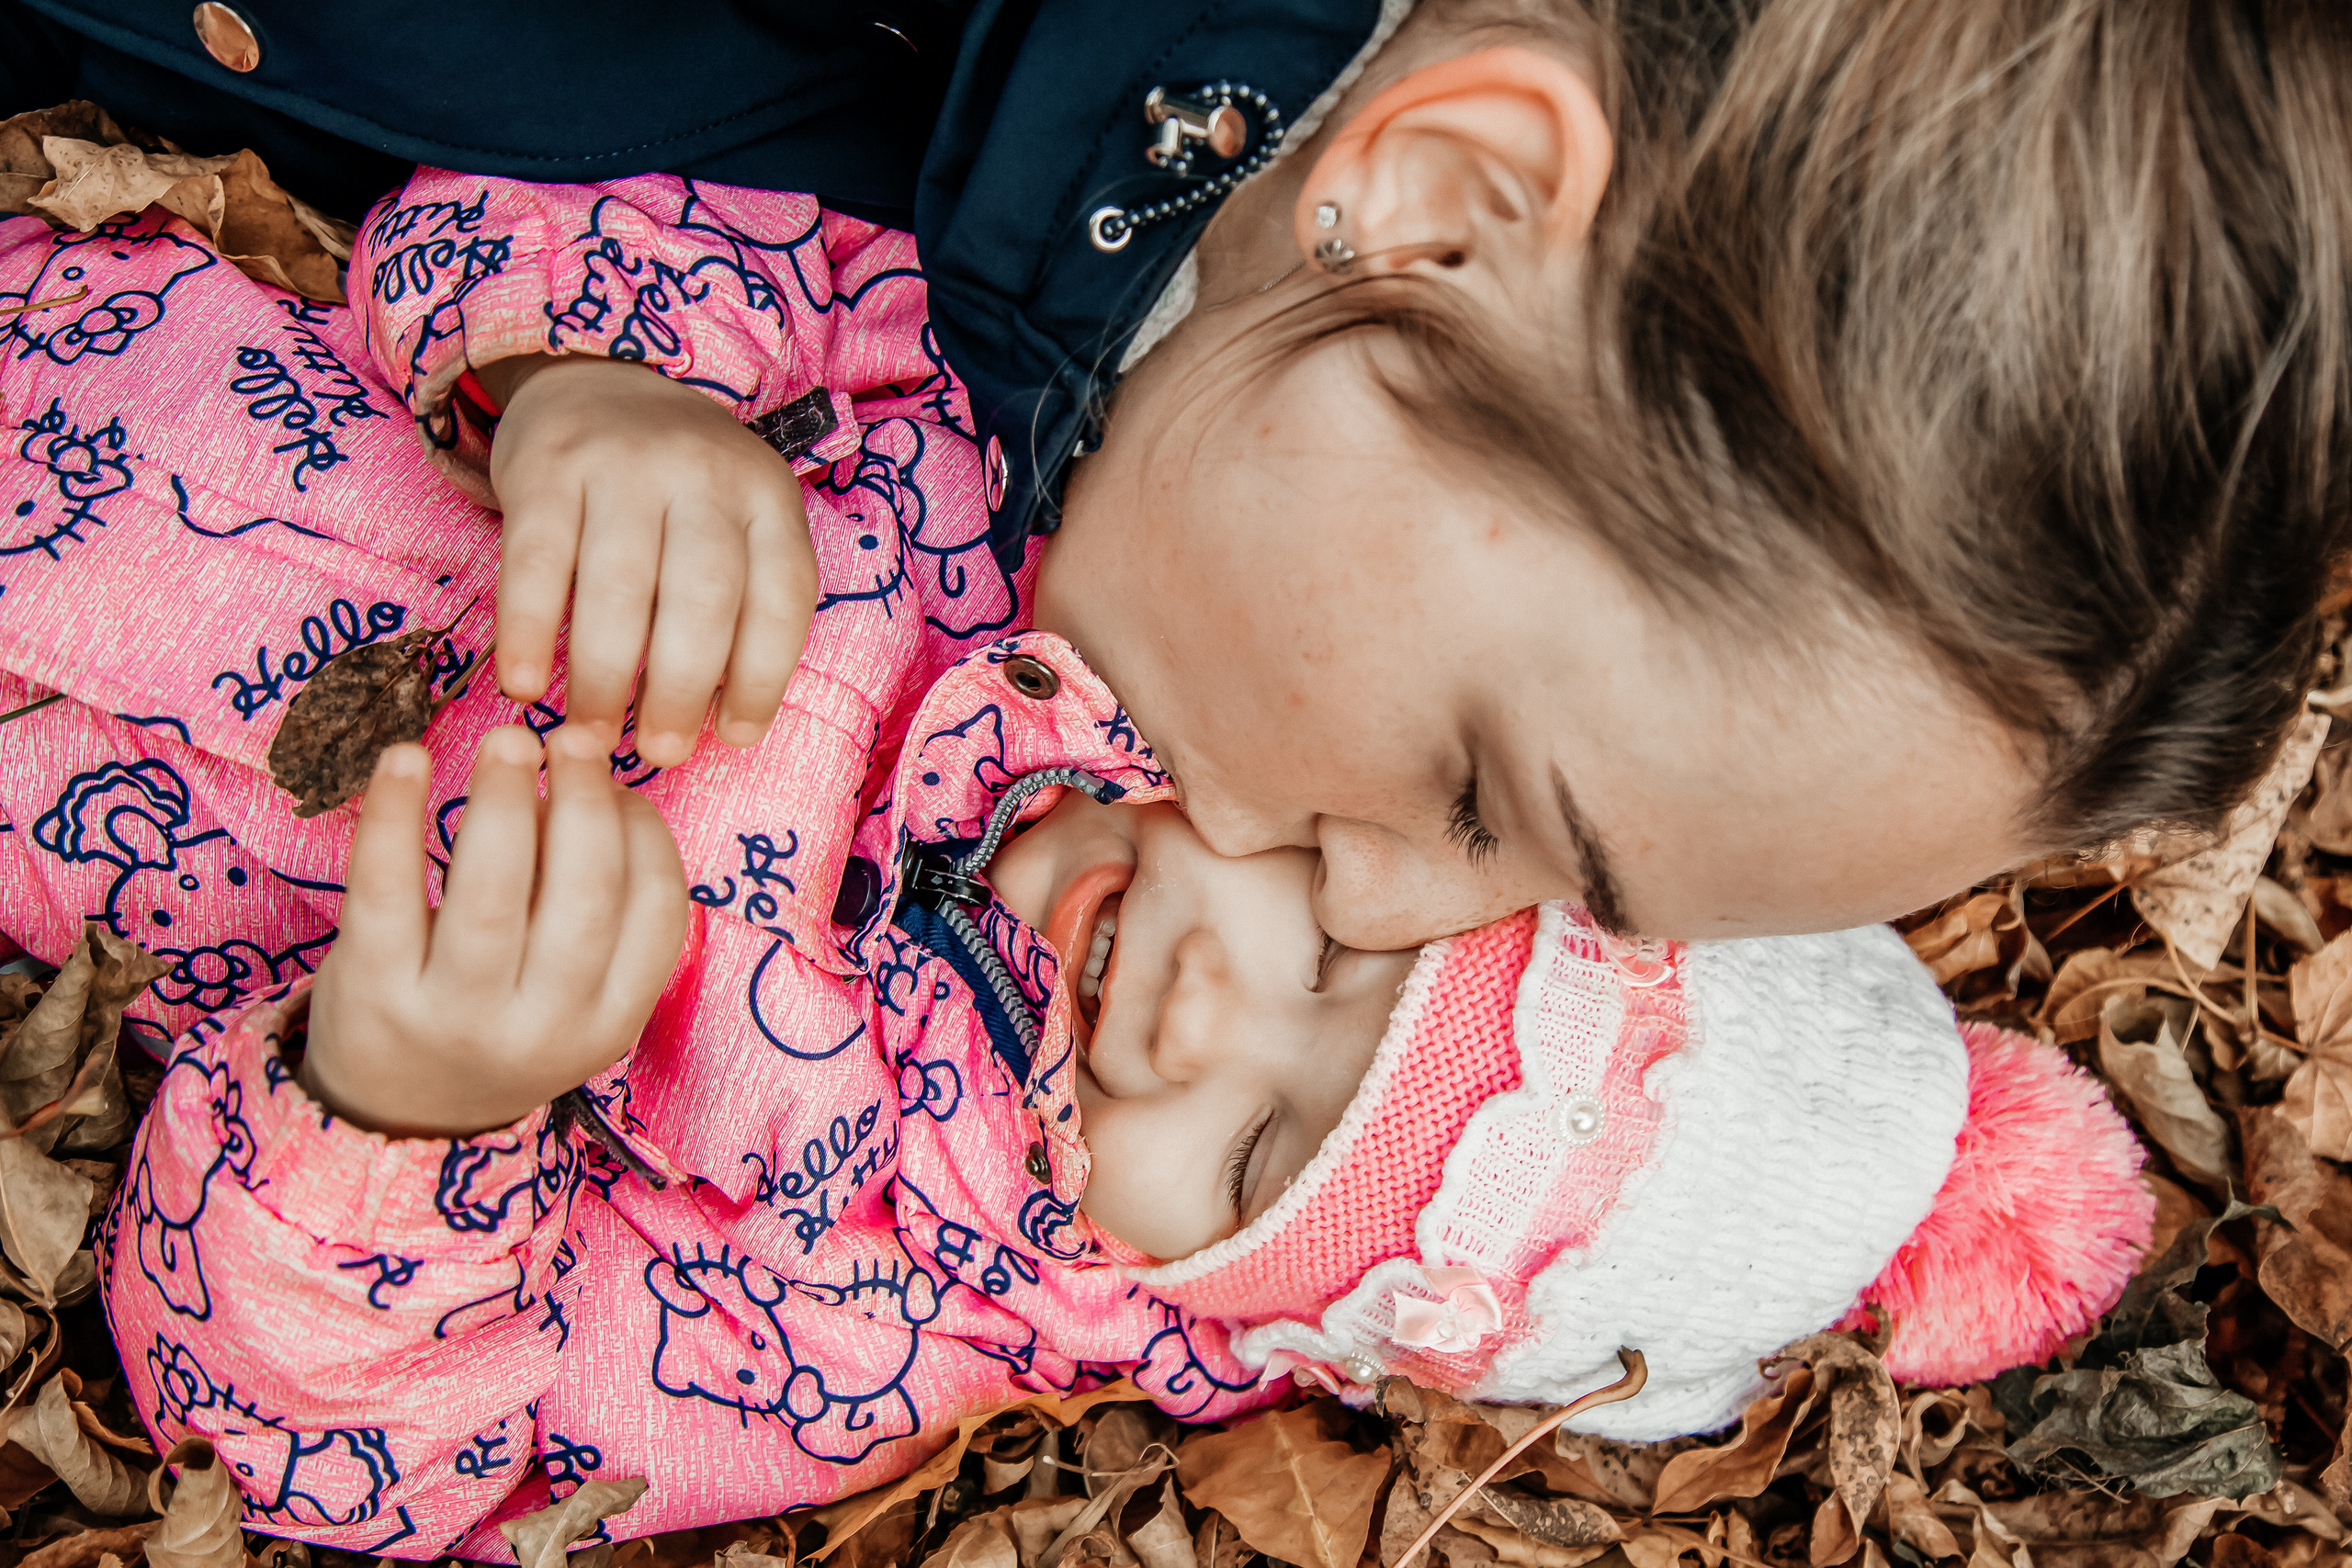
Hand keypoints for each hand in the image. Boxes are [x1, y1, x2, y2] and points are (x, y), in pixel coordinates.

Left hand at [302, 725, 690, 1136]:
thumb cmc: (501, 1024)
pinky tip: (405, 759)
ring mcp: (455, 1015)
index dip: (643, 830)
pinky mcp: (374, 994)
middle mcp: (542, 1027)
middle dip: (584, 801)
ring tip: (510, 741)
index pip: (656, 911)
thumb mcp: (575, 999)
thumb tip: (597, 786)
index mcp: (610, 1023)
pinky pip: (386, 892)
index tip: (616, 786)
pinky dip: (393, 816)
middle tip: (571, 739)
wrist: (399, 1119)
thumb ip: (597, 914)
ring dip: (504, 801)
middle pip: (585, 896)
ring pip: (492, 895)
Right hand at [480, 353, 817, 767]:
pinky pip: (536, 565)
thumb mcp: (738, 518)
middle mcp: (702, 473)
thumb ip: (742, 600)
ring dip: (604, 678)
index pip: (781, 597)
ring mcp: (624, 465)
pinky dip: (528, 634)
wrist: (599, 375)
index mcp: (766, 495)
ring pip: (620, 590)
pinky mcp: (547, 467)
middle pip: (702, 600)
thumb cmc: (679, 486)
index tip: (735, 737)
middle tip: (660, 750)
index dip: (762, 678)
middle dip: (680, 691)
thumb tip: (719, 725)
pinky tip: (523, 685)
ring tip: (592, 736)